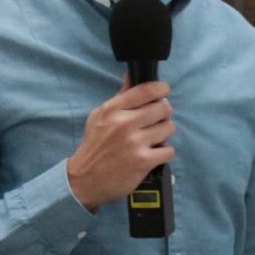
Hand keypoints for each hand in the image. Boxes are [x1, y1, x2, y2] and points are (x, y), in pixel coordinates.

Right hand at [66, 79, 175, 210]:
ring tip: (153, 138)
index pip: (145, 90)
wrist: (85, 178)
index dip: (161, 88)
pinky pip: (168, 150)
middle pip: (163, 108)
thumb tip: (131, 76)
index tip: (164, 91)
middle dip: (163, 114)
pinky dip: (164, 152)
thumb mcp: (100, 116)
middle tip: (156, 121)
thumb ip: (120, 98)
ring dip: (164, 134)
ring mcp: (134, 143)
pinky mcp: (143, 161)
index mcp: (113, 110)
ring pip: (169, 128)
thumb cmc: (95, 145)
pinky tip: (153, 153)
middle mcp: (124, 124)